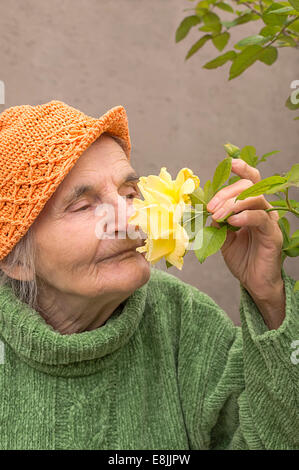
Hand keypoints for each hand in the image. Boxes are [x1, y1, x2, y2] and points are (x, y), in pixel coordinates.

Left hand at [207, 159, 284, 327]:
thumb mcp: (222, 237)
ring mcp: (269, 220)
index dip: (242, 169)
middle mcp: (262, 210)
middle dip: (226, 193)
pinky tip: (232, 223)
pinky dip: (244, 217)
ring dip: (231, 204)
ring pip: (254, 199)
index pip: (250, 182)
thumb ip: (217, 222)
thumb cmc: (241, 258)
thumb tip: (206, 211)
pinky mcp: (272, 234)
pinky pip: (260, 218)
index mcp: (251, 207)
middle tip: (211, 208)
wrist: (254, 282)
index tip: (230, 162)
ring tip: (218, 217)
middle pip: (248, 187)